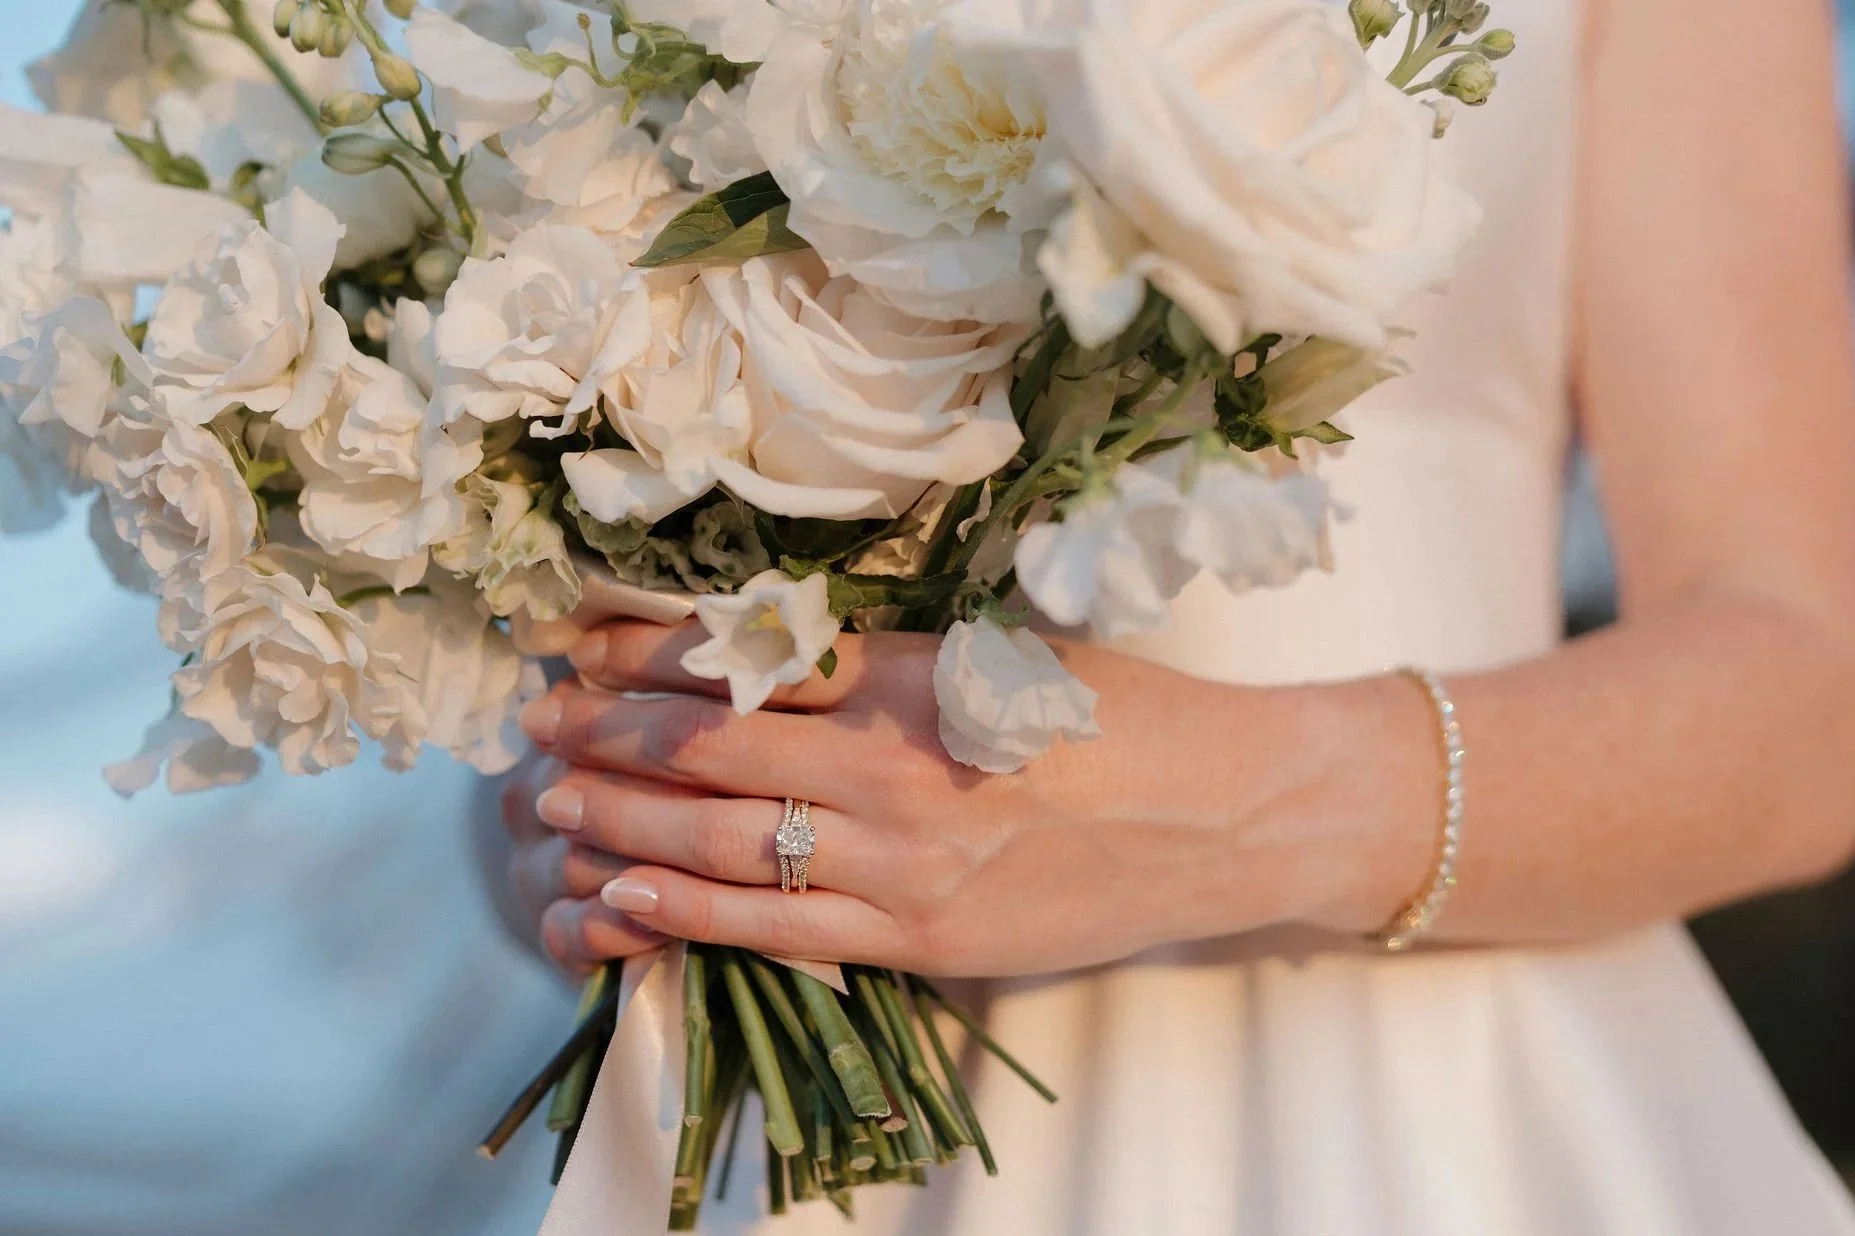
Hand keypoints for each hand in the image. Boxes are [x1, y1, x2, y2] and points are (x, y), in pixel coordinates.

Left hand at [517, 621, 1429, 976]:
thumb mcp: (1010, 651)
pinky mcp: (920, 938)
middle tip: (534, 726)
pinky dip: (688, 912)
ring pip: (723, 842)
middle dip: (605, 736)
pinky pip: (778, 930)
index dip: (644, 654)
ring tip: (550, 806)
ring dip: (622, 822)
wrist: (1232, 814)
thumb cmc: (1132, 715)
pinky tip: (621, 896)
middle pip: (710, 749)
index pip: (745, 660)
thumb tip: (772, 651)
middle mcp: (895, 769)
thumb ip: (893, 657)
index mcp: (918, 676)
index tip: (578, 648)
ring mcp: (903, 865)